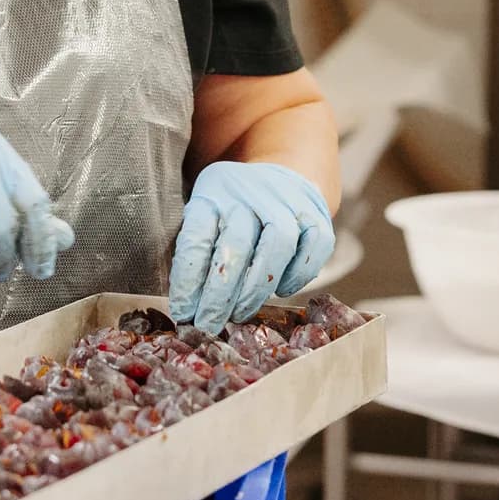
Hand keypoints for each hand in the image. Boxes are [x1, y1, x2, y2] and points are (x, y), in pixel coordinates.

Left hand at [169, 161, 333, 334]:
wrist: (280, 174)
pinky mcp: (316, 213)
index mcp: (212, 192)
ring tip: (239, 314)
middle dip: (219, 295)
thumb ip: (197, 253)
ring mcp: (286, 200)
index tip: (182, 311)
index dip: (188, 280)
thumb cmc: (233, 210)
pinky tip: (280, 290)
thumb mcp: (205, 216)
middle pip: (236, 245)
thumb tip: (186, 307)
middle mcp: (248, 192)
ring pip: (278, 244)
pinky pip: (315, 246)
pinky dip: (298, 275)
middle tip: (208, 325)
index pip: (197, 237)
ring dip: (257, 289)